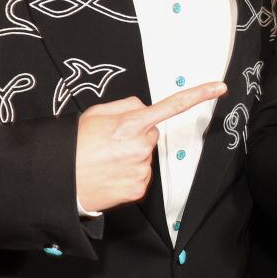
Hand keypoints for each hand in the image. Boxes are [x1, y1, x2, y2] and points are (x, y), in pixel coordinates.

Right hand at [75, 83, 226, 211]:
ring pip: (146, 157)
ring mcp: (141, 169)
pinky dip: (130, 175)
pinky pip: (142, 176)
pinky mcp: (138, 189)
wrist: (58, 180)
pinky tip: (112, 174)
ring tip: (107, 161)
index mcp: (130, 124)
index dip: (198, 95)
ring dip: (132, 157)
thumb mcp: (96, 113)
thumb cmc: (74, 146)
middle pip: (151, 134)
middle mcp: (140, 146)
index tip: (219, 88)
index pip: (171, 106)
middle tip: (110, 144)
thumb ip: (126, 106)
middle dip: (136, 136)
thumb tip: (144, 107)